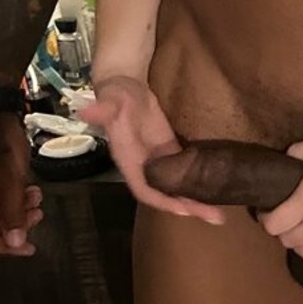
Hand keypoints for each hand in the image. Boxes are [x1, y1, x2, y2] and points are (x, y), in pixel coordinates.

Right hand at [0, 112, 42, 257]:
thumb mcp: (10, 179)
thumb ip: (13, 212)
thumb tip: (16, 243)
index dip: (7, 248)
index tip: (30, 246)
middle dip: (16, 225)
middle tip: (38, 214)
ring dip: (19, 211)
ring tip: (37, 199)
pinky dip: (16, 198)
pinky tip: (30, 189)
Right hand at [79, 76, 224, 224]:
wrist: (124, 86)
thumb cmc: (115, 95)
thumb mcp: (109, 101)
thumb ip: (101, 109)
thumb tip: (83, 109)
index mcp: (129, 161)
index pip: (145, 189)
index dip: (162, 201)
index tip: (183, 210)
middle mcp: (144, 167)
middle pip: (166, 195)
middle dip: (189, 208)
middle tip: (216, 218)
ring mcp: (159, 162)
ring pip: (178, 188)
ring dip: (197, 200)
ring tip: (219, 212)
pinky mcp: (171, 152)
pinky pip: (185, 173)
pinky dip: (199, 182)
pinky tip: (216, 190)